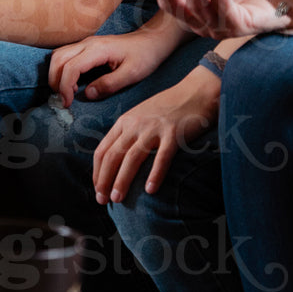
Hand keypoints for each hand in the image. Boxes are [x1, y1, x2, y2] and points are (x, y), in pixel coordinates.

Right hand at [49, 29, 173, 108]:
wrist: (152, 40)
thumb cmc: (145, 56)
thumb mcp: (132, 74)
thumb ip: (109, 84)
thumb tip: (86, 94)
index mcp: (98, 50)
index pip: (71, 67)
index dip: (65, 86)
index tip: (68, 103)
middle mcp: (87, 43)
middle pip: (58, 59)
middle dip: (55, 80)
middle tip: (63, 99)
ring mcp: (85, 43)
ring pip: (58, 55)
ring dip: (56, 74)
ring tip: (65, 91)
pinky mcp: (86, 46)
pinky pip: (64, 54)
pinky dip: (61, 69)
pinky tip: (71, 81)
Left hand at [91, 69, 218, 203]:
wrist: (195, 91)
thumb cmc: (168, 108)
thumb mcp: (140, 117)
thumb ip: (128, 135)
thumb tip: (117, 160)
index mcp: (123, 122)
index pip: (102, 150)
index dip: (97, 172)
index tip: (96, 189)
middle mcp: (134, 125)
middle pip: (112, 156)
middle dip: (104, 180)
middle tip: (102, 200)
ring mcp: (153, 129)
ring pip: (131, 158)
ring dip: (122, 180)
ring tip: (118, 199)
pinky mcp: (173, 134)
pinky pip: (161, 157)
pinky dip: (154, 174)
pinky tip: (150, 190)